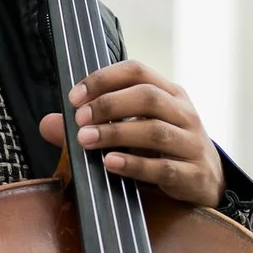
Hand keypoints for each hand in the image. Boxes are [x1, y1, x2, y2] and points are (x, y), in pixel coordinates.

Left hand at [43, 59, 221, 210]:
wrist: (207, 182)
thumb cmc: (162, 149)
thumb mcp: (132, 131)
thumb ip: (91, 125)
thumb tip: (46, 124)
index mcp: (169, 93)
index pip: (137, 71)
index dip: (104, 78)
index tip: (75, 95)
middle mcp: (184, 113)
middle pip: (147, 97)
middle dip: (108, 105)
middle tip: (78, 119)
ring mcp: (191, 143)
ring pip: (154, 130)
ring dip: (115, 133)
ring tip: (86, 140)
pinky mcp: (192, 174)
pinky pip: (162, 167)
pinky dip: (134, 164)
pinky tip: (110, 163)